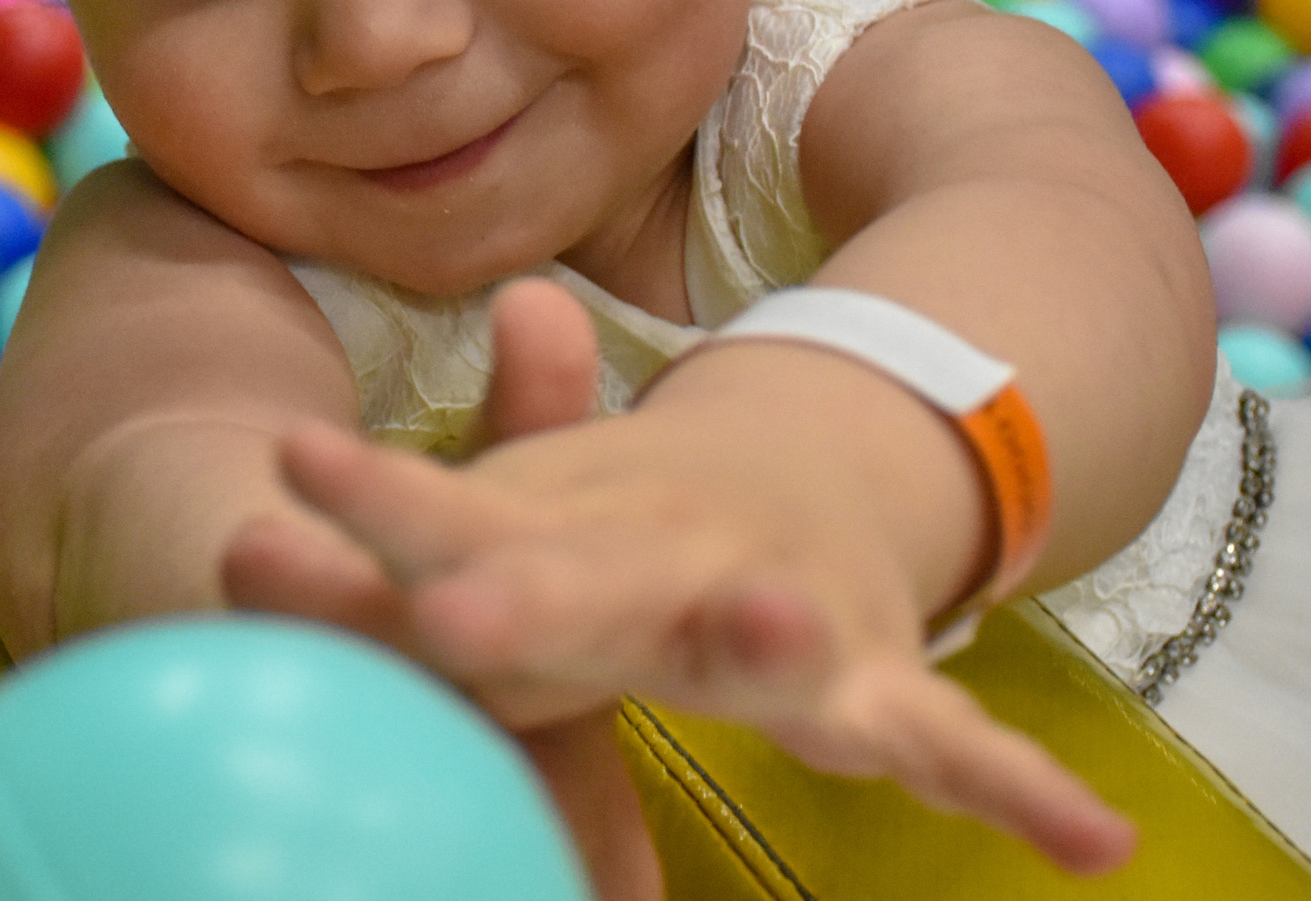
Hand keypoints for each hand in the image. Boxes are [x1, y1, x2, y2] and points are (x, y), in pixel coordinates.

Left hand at [239, 280, 1134, 877]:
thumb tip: (221, 547)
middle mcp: (654, 563)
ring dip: (766, 647)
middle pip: (579, 590)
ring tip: (773, 638)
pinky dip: (1018, 786)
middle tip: (450, 615)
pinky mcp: (868, 676)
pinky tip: (1089, 844)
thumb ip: (377, 559)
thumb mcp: (492, 537)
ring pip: (765, 644)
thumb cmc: (596, 536)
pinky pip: (946, 737)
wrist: (789, 465)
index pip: (435, 519)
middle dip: (518, 605)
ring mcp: (771, 611)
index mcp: (550, 534)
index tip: (276, 480)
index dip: (363, 509)